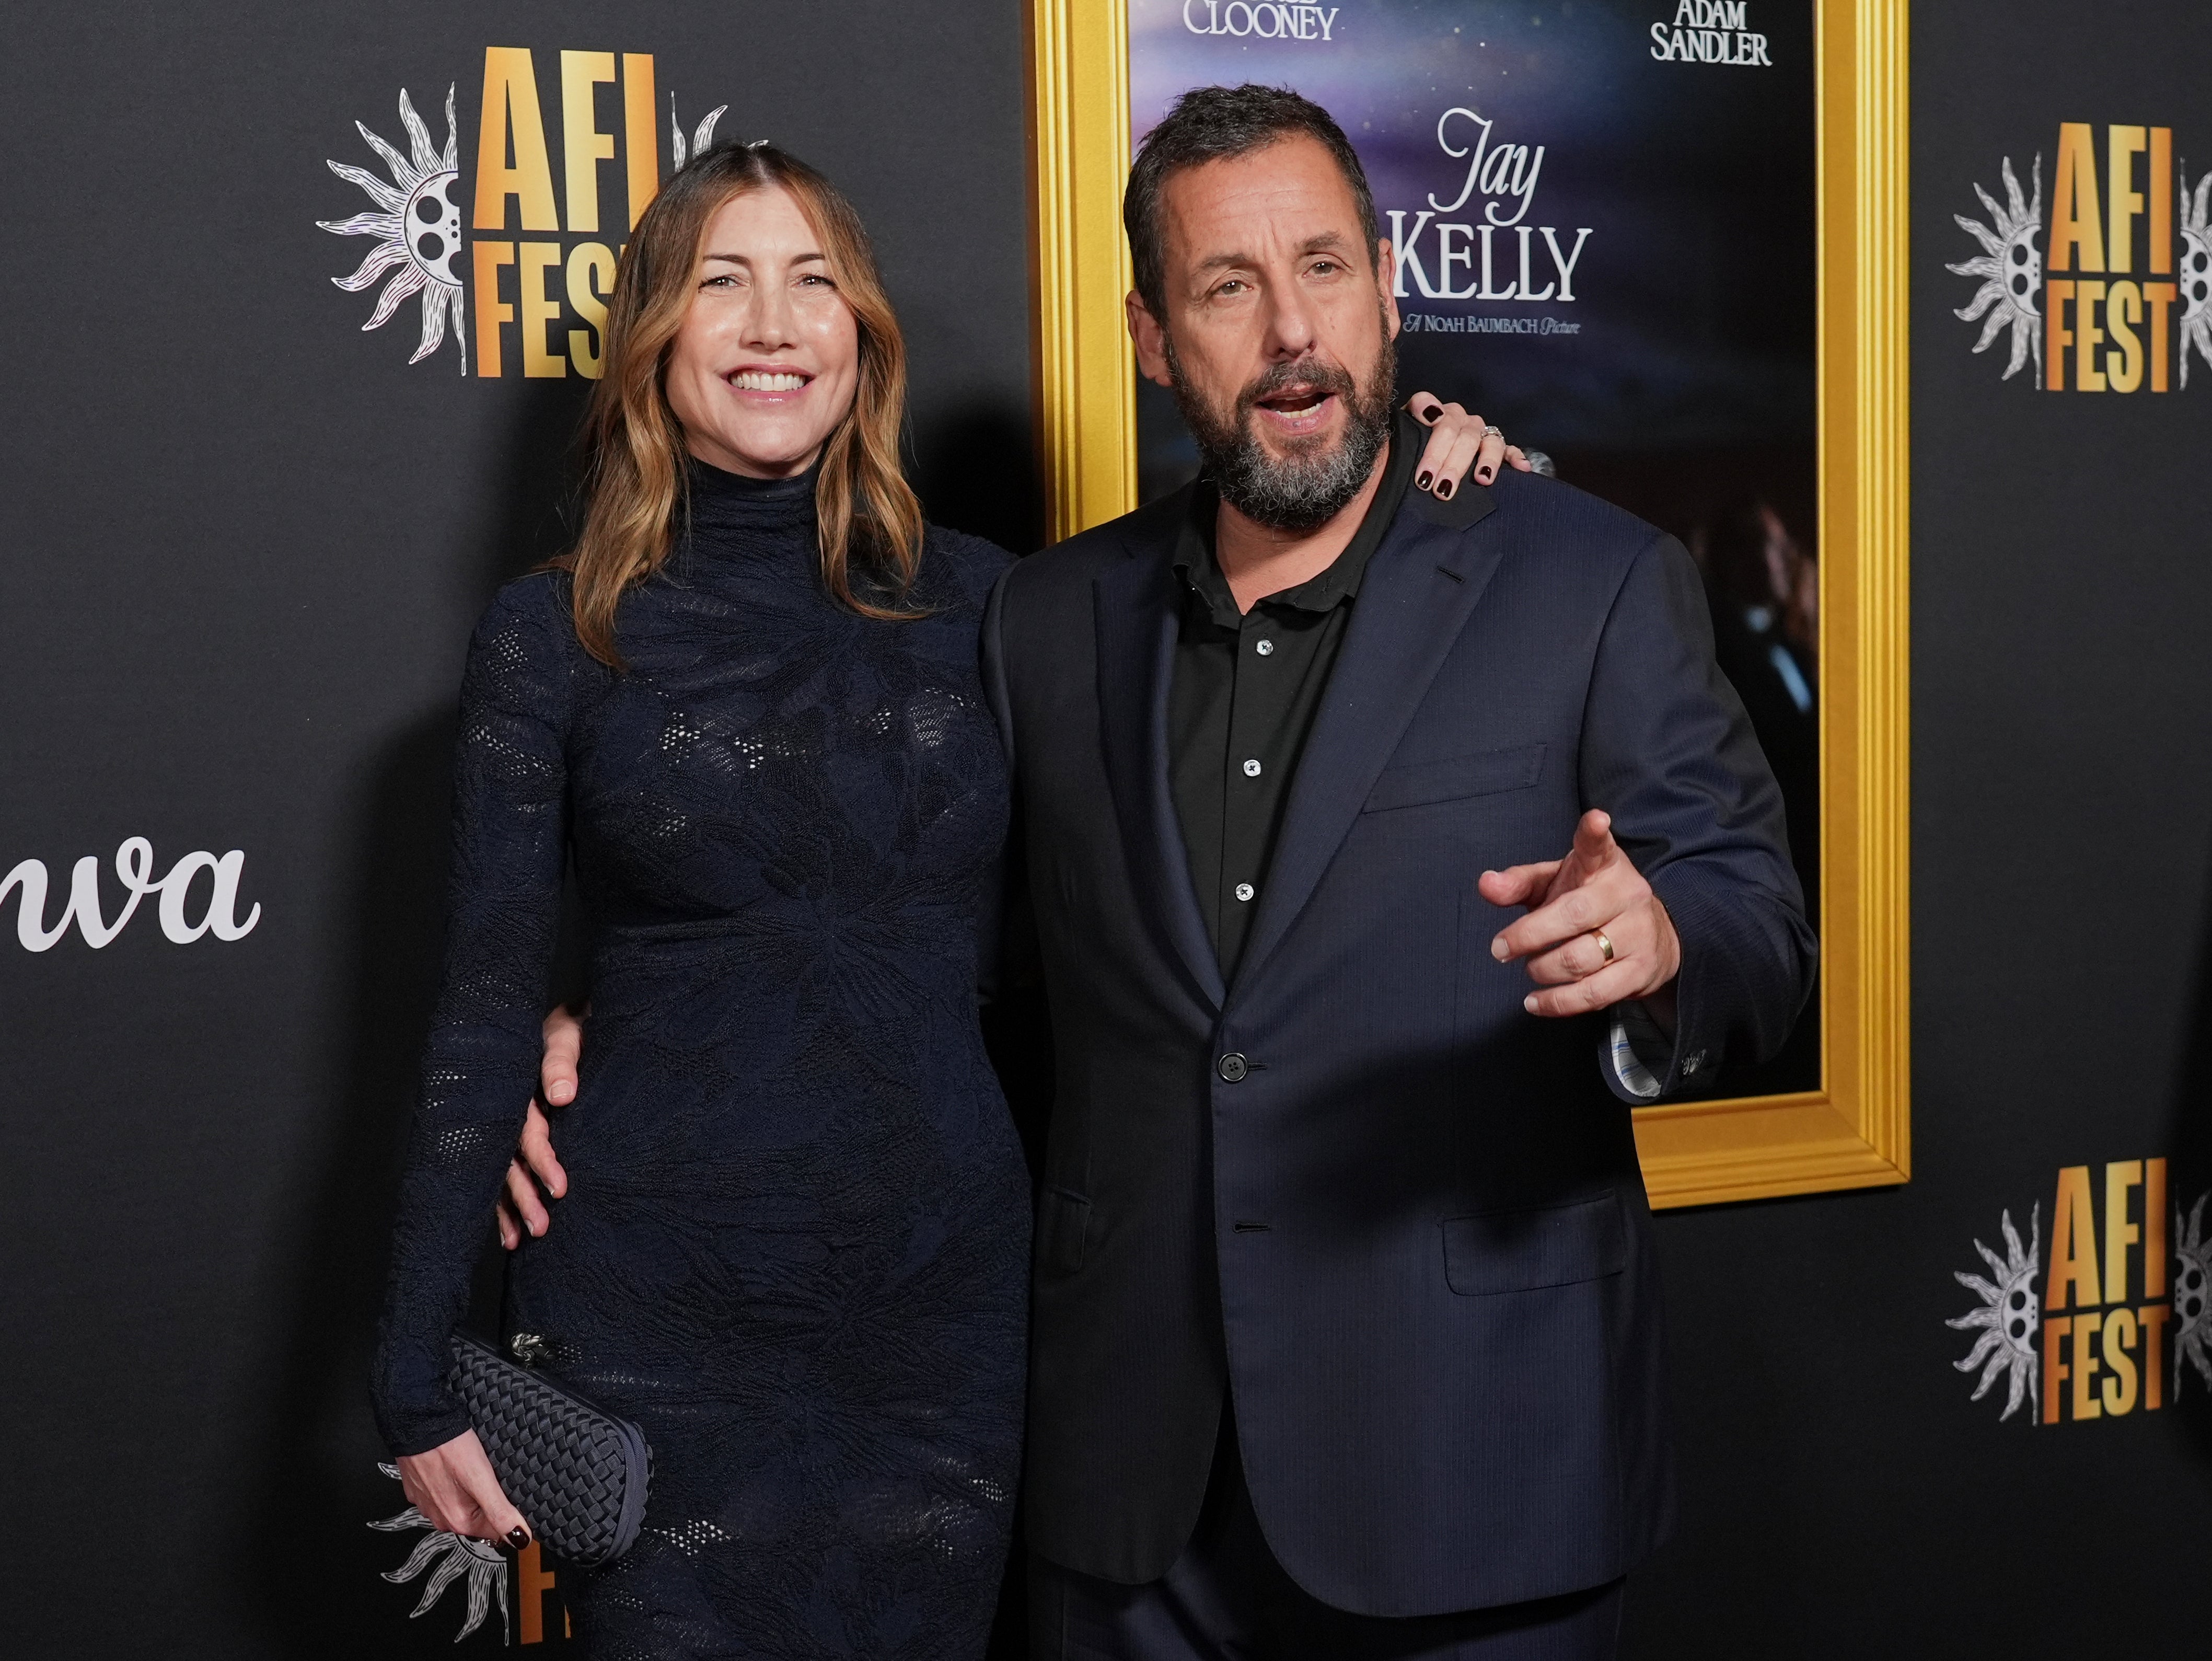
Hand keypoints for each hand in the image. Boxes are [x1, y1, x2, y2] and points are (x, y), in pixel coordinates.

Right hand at [397, 1429, 530, 1546]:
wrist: (417, 1423)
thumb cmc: (448, 1447)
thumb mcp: (482, 1479)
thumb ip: (500, 1511)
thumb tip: (520, 1537)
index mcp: (457, 1521)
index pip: (495, 1531)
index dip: (508, 1513)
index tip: (511, 1495)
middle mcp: (440, 1517)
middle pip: (478, 1517)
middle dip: (489, 1500)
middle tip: (491, 1476)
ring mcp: (428, 1503)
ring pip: (462, 1503)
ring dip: (472, 1490)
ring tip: (474, 1468)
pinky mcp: (421, 1489)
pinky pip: (446, 1491)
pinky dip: (456, 1482)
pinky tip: (458, 1466)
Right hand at [495, 1004, 580, 1249]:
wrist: (583, 1017)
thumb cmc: (580, 1023)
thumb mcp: (571, 1032)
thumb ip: (563, 1060)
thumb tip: (560, 1096)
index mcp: (518, 1085)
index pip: (526, 1129)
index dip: (541, 1159)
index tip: (560, 1189)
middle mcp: (510, 1107)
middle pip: (509, 1157)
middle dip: (523, 1194)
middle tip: (541, 1226)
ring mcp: (512, 1121)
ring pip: (504, 1168)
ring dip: (510, 1205)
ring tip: (520, 1241)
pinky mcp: (521, 1131)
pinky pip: (508, 1169)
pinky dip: (506, 1201)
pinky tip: (508, 1232)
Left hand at [1406, 395, 1531, 497]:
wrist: (1419, 462)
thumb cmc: (1408, 449)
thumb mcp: (1401, 436)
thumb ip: (1407, 422)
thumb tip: (1431, 416)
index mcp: (1437, 413)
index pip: (1436, 416)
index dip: (1432, 446)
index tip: (1425, 474)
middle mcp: (1461, 419)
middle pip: (1461, 435)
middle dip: (1450, 463)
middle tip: (1439, 489)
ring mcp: (1480, 433)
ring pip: (1488, 441)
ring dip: (1485, 461)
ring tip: (1480, 479)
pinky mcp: (1496, 447)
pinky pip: (1509, 449)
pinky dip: (1516, 457)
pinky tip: (1521, 468)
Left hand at [1481, 810, 1680, 1021]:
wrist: (1654, 935)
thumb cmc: (1590, 903)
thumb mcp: (1555, 883)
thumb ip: (1519, 882)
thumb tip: (1485, 884)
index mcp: (1604, 866)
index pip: (1599, 846)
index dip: (1595, 833)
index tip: (1596, 820)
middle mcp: (1626, 895)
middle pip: (1574, 915)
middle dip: (1530, 935)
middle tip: (1500, 948)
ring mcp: (1638, 934)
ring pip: (1581, 958)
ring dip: (1543, 969)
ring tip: (1529, 969)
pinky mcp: (1641, 971)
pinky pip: (1594, 994)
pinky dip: (1558, 1003)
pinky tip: (1535, 1001)